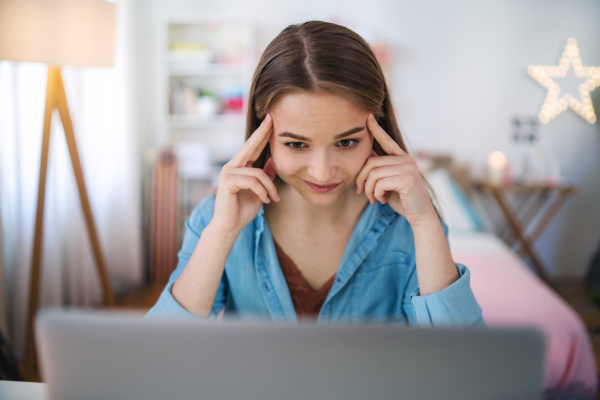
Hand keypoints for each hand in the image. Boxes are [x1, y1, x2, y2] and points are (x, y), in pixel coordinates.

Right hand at [212, 114, 278, 232]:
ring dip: (269, 187)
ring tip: (274, 198)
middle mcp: (232, 166)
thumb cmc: (243, 209)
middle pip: (250, 146)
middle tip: (273, 120)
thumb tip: (274, 160)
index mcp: (240, 167)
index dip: (262, 133)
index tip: (272, 120)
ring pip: (257, 172)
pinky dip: (261, 191)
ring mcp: (227, 173)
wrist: (230, 227)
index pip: (253, 147)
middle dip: (262, 133)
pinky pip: (252, 181)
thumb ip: (266, 176)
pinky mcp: (227, 182)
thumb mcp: (260, 190)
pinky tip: (265, 201)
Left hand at [355, 114, 435, 226]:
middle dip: (361, 179)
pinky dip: (376, 194)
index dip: (376, 129)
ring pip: (373, 174)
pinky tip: (382, 200)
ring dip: (368, 190)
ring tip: (373, 199)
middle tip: (362, 192)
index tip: (367, 117)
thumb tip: (369, 153)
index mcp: (403, 158)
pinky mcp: (407, 179)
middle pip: (371, 162)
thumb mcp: (389, 183)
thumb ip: (381, 168)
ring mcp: (408, 168)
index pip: (387, 141)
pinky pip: (380, 183)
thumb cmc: (403, 200)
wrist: (420, 216)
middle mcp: (407, 160)